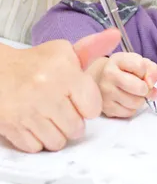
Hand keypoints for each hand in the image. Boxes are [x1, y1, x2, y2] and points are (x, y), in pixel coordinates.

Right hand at [0, 29, 120, 153]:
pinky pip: (37, 148)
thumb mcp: (64, 52)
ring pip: (58, 142)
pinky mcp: (13, 127)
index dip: (88, 105)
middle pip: (76, 129)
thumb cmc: (36, 63)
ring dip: (56, 133)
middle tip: (63, 109)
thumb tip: (115, 35)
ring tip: (50, 118)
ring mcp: (28, 112)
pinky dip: (37, 140)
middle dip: (73, 121)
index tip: (78, 98)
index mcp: (64, 72)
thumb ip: (92, 47)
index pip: (93, 108)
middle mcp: (47, 92)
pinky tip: (35, 123)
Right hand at [89, 52, 156, 117]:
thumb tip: (151, 85)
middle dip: (146, 89)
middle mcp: (108, 75)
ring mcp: (105, 92)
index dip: (146, 72)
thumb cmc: (124, 71)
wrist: (101, 79)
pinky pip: (129, 112)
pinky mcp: (106, 108)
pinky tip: (126, 101)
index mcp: (118, 60)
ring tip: (133, 94)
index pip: (141, 66)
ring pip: (136, 102)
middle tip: (142, 87)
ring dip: (140, 100)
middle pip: (140, 87)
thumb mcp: (140, 63)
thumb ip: (152, 70)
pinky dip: (132, 108)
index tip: (140, 73)